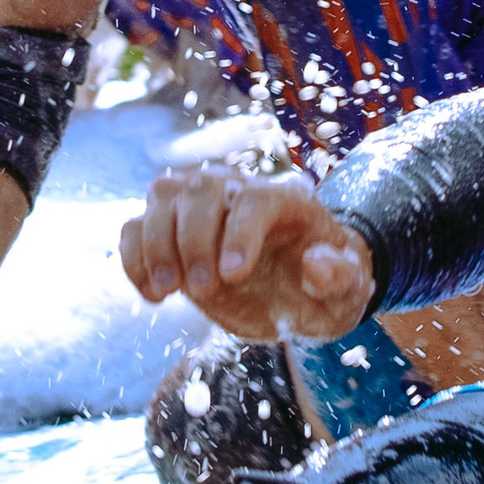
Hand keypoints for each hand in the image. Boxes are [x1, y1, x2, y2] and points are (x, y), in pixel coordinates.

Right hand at [122, 159, 375, 339]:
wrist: (301, 291)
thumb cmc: (328, 286)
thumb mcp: (348, 290)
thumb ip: (341, 277)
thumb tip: (316, 265)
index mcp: (285, 200)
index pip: (254, 199)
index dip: (240, 233)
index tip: (233, 277)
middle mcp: (238, 192)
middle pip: (201, 188)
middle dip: (193, 239)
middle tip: (201, 289)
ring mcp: (200, 208)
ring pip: (162, 196)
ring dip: (156, 244)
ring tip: (169, 291)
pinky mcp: (171, 232)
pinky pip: (136, 226)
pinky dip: (134, 257)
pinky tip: (153, 294)